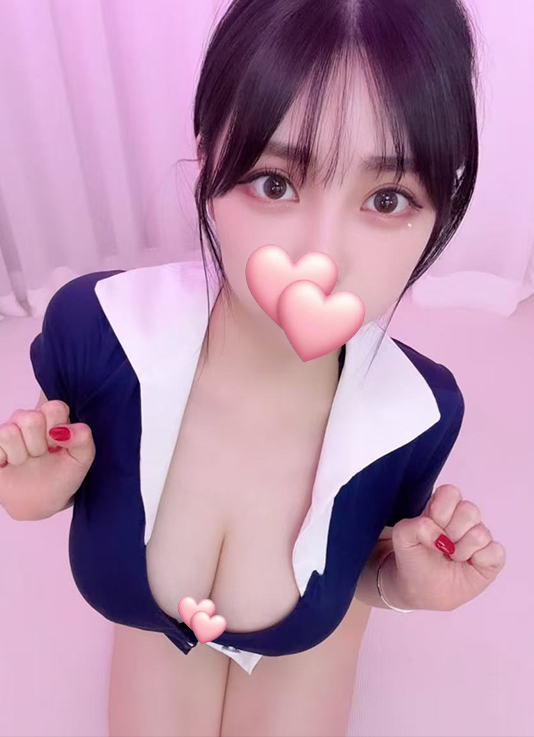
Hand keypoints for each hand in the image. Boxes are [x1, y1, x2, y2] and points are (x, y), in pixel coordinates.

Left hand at [388, 484, 506, 611]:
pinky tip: (467, 565)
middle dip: (451, 532)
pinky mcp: (491, 557)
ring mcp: (479, 537)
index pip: (451, 492)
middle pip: (469, 510)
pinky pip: (496, 551)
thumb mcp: (402, 539)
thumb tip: (440, 536)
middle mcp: (463, 519)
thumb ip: (414, 527)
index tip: (431, 527)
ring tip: (451, 557)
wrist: (419, 590)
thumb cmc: (413, 560)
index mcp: (443, 507)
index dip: (440, 511)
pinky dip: (479, 561)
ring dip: (461, 550)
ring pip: (481, 533)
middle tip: (441, 546)